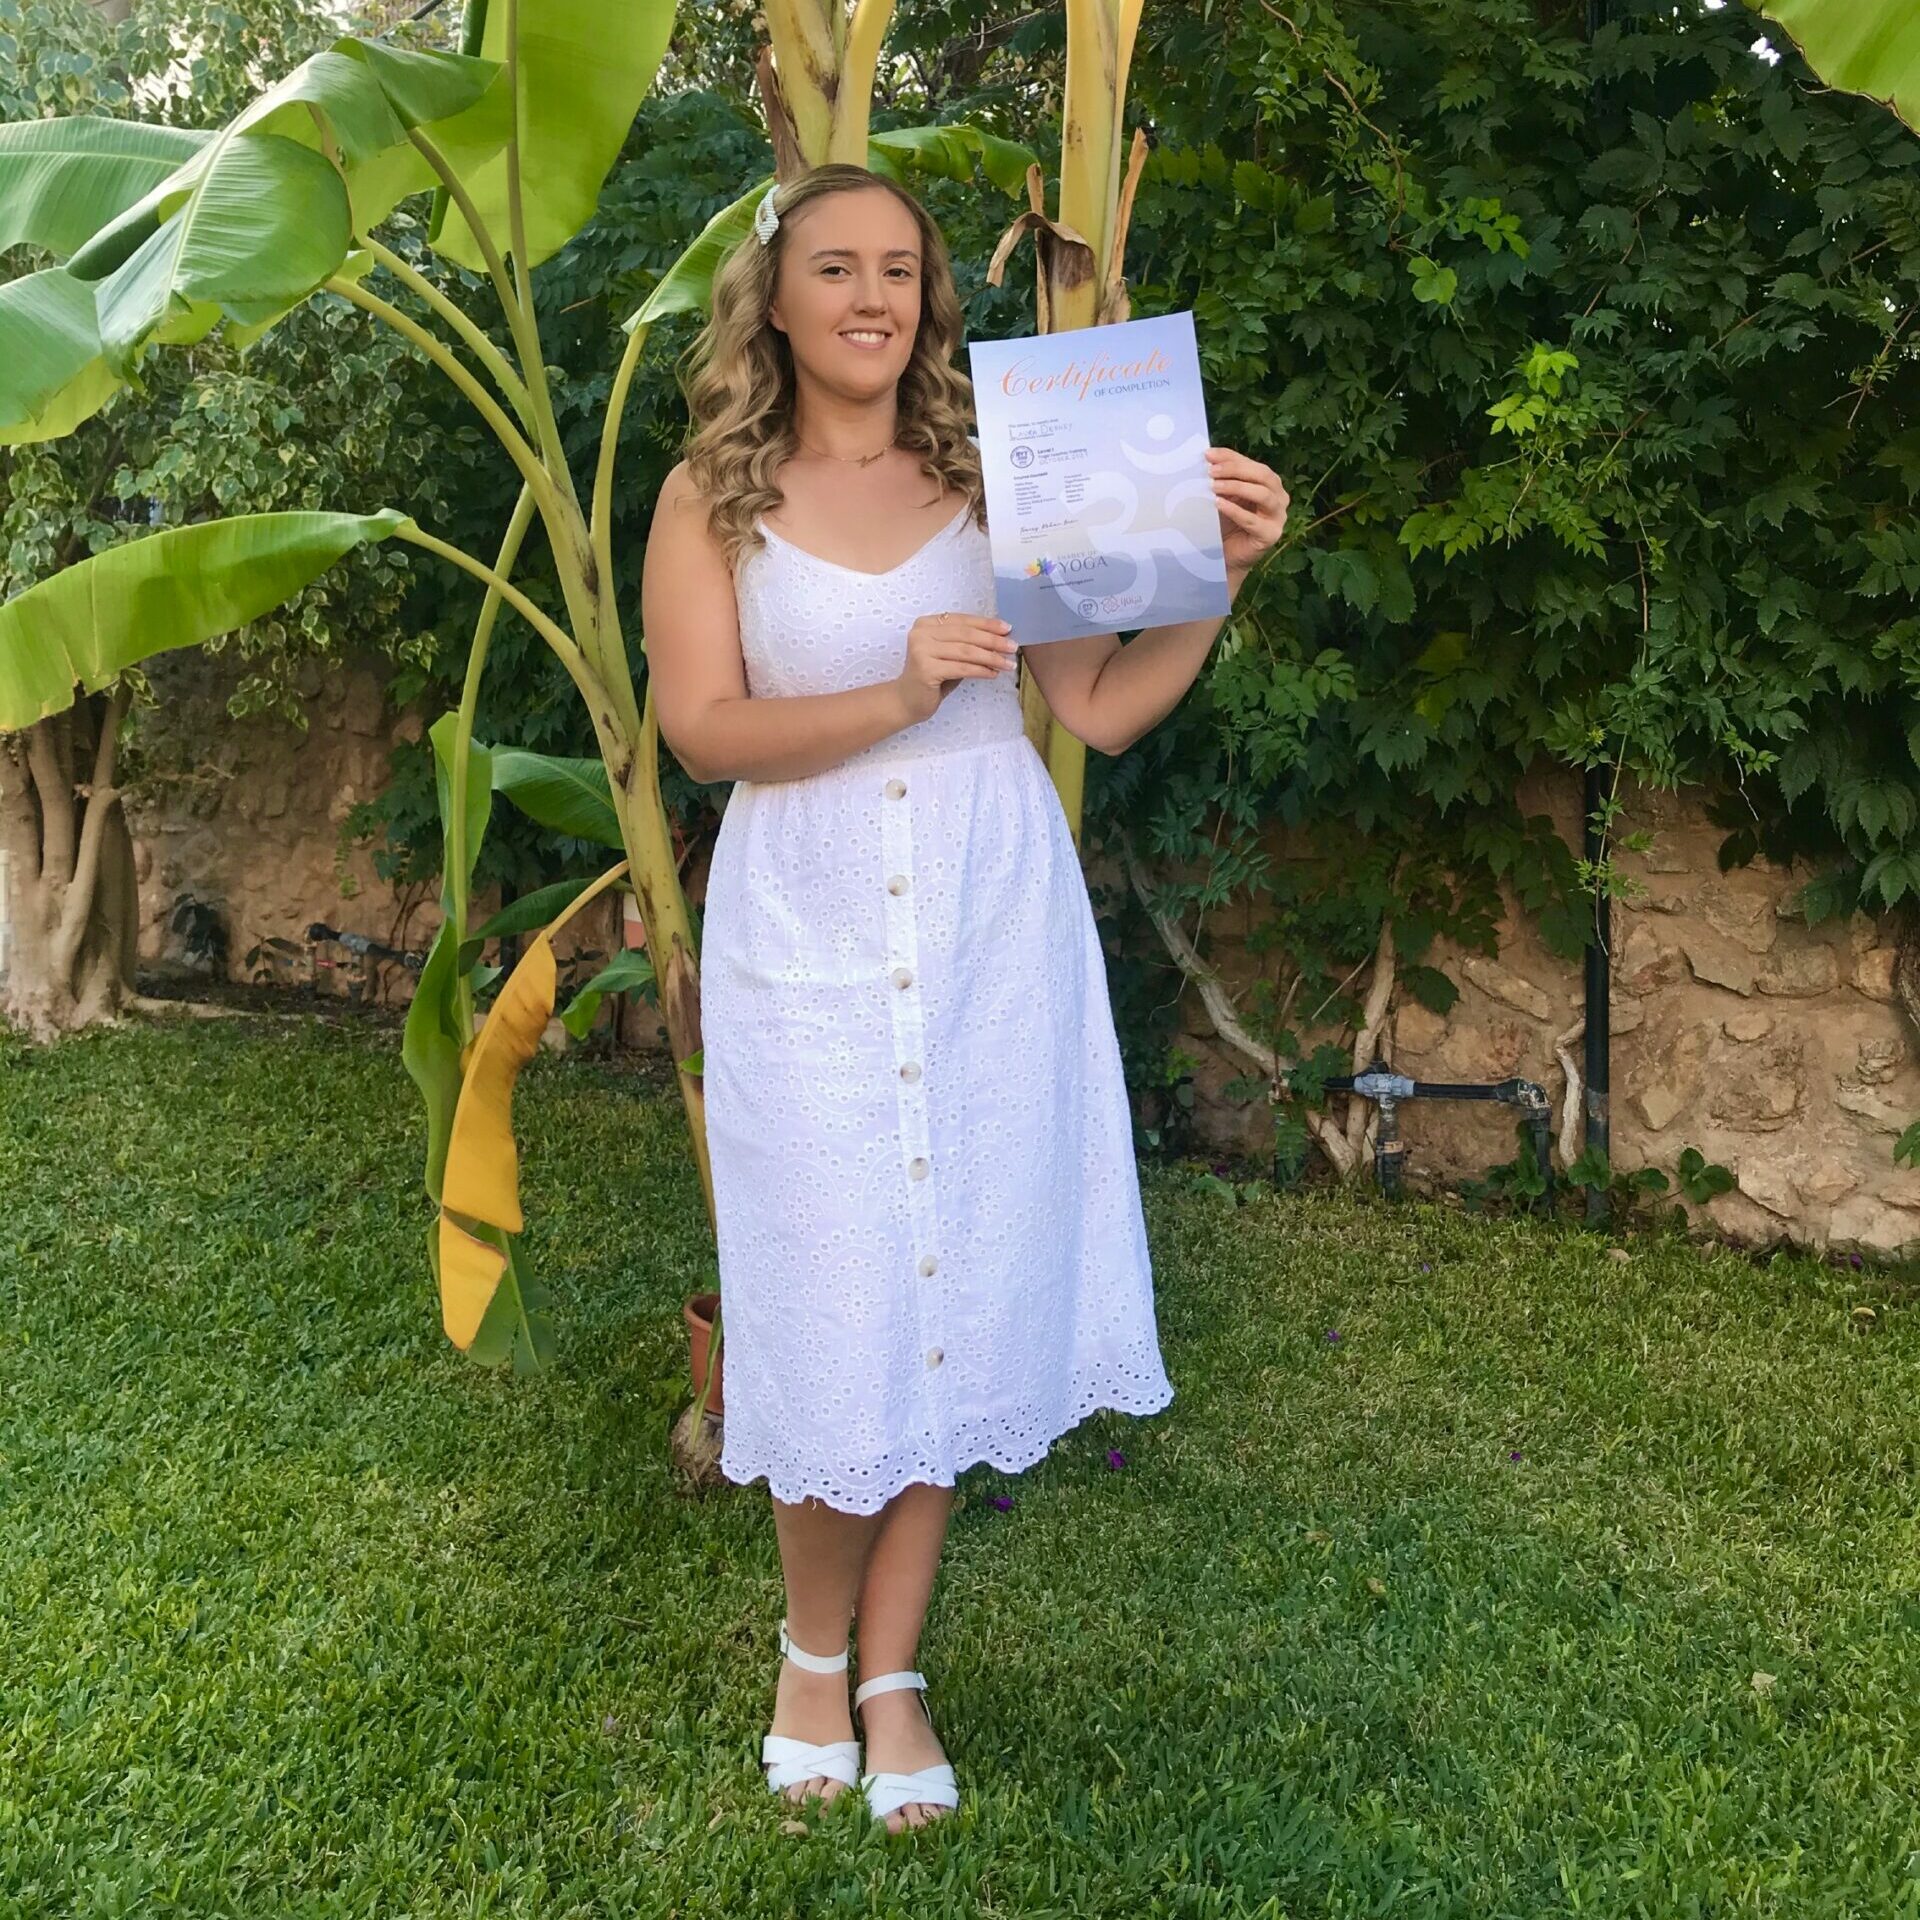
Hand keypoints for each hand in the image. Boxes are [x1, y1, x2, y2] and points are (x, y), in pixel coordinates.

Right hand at [892, 610, 1017, 725]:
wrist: (906, 701)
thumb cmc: (932, 678)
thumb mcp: (950, 655)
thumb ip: (967, 643)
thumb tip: (1000, 637)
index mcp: (927, 623)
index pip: (962, 621)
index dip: (987, 624)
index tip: (1008, 629)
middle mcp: (921, 633)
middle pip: (966, 635)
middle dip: (993, 641)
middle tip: (1013, 647)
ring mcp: (921, 650)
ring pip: (966, 651)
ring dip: (991, 657)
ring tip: (1008, 663)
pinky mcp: (926, 669)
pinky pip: (961, 668)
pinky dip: (981, 670)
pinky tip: (993, 673)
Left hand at [1208, 446, 1289, 577]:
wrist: (1226, 557)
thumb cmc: (1226, 524)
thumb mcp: (1224, 496)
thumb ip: (1222, 479)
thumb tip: (1208, 458)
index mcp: (1270, 484)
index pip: (1252, 464)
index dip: (1231, 457)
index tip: (1208, 454)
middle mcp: (1279, 497)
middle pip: (1263, 476)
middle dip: (1235, 470)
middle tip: (1212, 471)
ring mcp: (1278, 517)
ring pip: (1263, 495)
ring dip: (1237, 487)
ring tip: (1214, 487)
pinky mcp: (1271, 535)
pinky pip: (1254, 521)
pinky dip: (1235, 511)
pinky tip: (1219, 504)